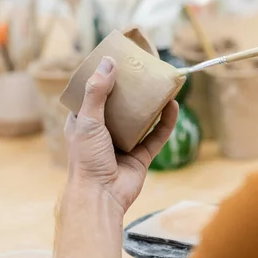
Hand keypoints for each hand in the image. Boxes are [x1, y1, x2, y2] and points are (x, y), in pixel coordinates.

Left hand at [64, 56, 178, 214]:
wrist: (101, 195)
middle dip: (131, 90)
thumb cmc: (87, 159)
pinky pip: (157, 135)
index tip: (114, 63)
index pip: (92, 96)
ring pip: (141, 119)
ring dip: (151, 104)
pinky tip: (173, 106)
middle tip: (142, 70)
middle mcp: (104, 132)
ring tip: (161, 84)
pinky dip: (166, 122)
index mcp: (84, 123)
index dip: (102, 80)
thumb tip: (109, 62)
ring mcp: (124, 144)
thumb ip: (97, 92)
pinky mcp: (141, 156)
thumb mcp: (88, 120)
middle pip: (120, 105)